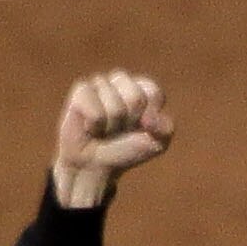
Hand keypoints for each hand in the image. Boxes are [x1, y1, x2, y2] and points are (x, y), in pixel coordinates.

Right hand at [51, 71, 173, 209]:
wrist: (96, 164)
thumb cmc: (127, 149)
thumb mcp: (156, 144)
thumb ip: (165, 130)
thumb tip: (149, 120)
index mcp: (143, 88)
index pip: (153, 92)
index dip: (149, 117)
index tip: (142, 127)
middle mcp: (121, 81)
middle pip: (135, 98)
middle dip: (130, 122)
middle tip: (120, 130)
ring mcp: (100, 83)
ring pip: (116, 108)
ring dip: (112, 127)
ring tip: (105, 130)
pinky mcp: (81, 90)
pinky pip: (96, 114)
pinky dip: (96, 127)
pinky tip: (91, 127)